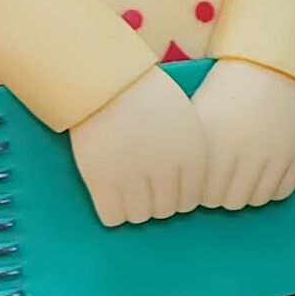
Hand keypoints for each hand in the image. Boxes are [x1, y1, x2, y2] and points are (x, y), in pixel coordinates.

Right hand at [70, 66, 206, 227]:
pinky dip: (112, 212)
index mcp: (193, 154)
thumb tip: (186, 198)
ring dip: (134, 209)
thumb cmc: (146, 97)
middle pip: (166, 210)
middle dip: (156, 202)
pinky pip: (113, 217)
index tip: (163, 186)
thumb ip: (188, 158)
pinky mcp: (101, 179)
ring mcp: (134, 176)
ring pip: (140, 217)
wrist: (105, 78)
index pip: (191, 199)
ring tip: (126, 190)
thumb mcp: (184, 122)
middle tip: (141, 187)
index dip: (176, 196)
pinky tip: (109, 195)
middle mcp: (168, 169)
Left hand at [193, 58, 294, 210]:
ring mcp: (274, 158)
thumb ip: (192, 157)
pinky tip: (265, 172)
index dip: (202, 191)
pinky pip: (283, 191)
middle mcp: (244, 158)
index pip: (205, 197)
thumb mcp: (198, 119)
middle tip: (224, 178)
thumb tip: (185, 190)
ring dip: (248, 192)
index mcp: (214, 150)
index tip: (204, 181)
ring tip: (244, 175)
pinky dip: (273, 187)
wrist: (269, 66)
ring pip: (257, 199)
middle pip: (231, 202)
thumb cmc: (226, 90)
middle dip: (224, 193)